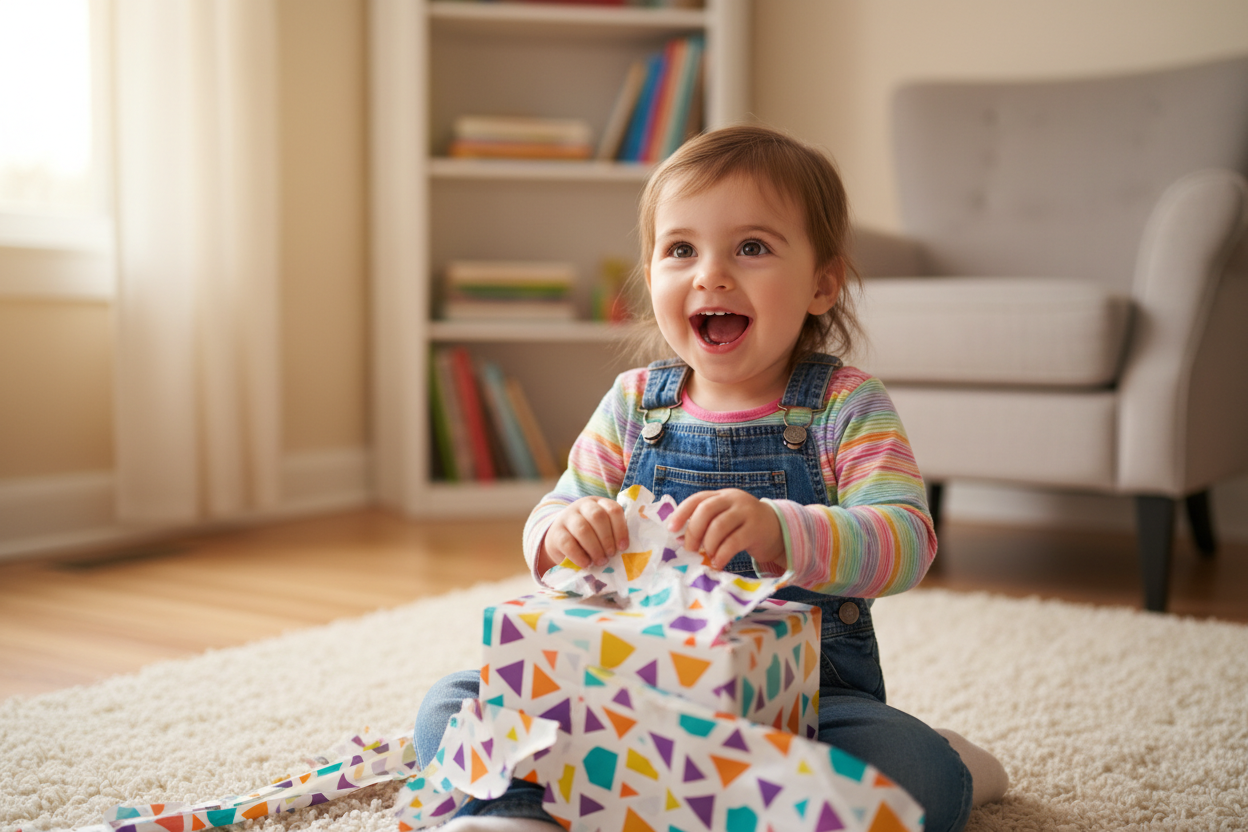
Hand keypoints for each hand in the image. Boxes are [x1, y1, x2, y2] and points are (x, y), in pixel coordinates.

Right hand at [538, 496, 628, 572]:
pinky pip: (568, 543)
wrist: (560, 541)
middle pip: (597, 516)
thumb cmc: (589, 537)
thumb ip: (613, 534)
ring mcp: (567, 517)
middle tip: (610, 555)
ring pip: (582, 529)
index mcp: (598, 503)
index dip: (621, 529)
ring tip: (600, 561)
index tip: (623, 547)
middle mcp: (582, 506)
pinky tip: (586, 564)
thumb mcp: (602, 530)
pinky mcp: (555, 533)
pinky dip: (579, 556)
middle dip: (607, 538)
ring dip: (595, 548)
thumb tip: (626, 550)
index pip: (613, 509)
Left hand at [666, 489, 785, 569]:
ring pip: (719, 526)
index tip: (672, 529)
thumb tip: (681, 540)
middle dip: (693, 531)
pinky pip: (733, 542)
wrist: (777, 529)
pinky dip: (722, 554)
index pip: (697, 499)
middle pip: (706, 510)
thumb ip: (706, 524)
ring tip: (707, 556)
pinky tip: (718, 563)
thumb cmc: (743, 527)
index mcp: (721, 496)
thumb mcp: (725, 518)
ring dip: (708, 544)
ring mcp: (746, 512)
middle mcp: (733, 500)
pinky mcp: (755, 529)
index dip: (682, 513)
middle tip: (689, 549)